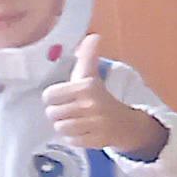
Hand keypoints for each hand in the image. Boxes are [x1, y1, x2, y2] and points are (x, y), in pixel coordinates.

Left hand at [41, 37, 166, 156]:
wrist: (126, 123)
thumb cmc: (101, 98)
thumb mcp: (92, 76)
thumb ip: (88, 56)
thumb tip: (94, 35)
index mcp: (86, 87)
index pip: (49, 95)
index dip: (55, 98)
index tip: (66, 98)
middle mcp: (90, 105)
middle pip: (52, 113)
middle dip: (60, 113)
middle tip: (73, 111)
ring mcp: (95, 124)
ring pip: (60, 128)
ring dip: (66, 126)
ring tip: (78, 122)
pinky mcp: (96, 140)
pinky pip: (71, 140)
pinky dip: (75, 138)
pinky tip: (84, 132)